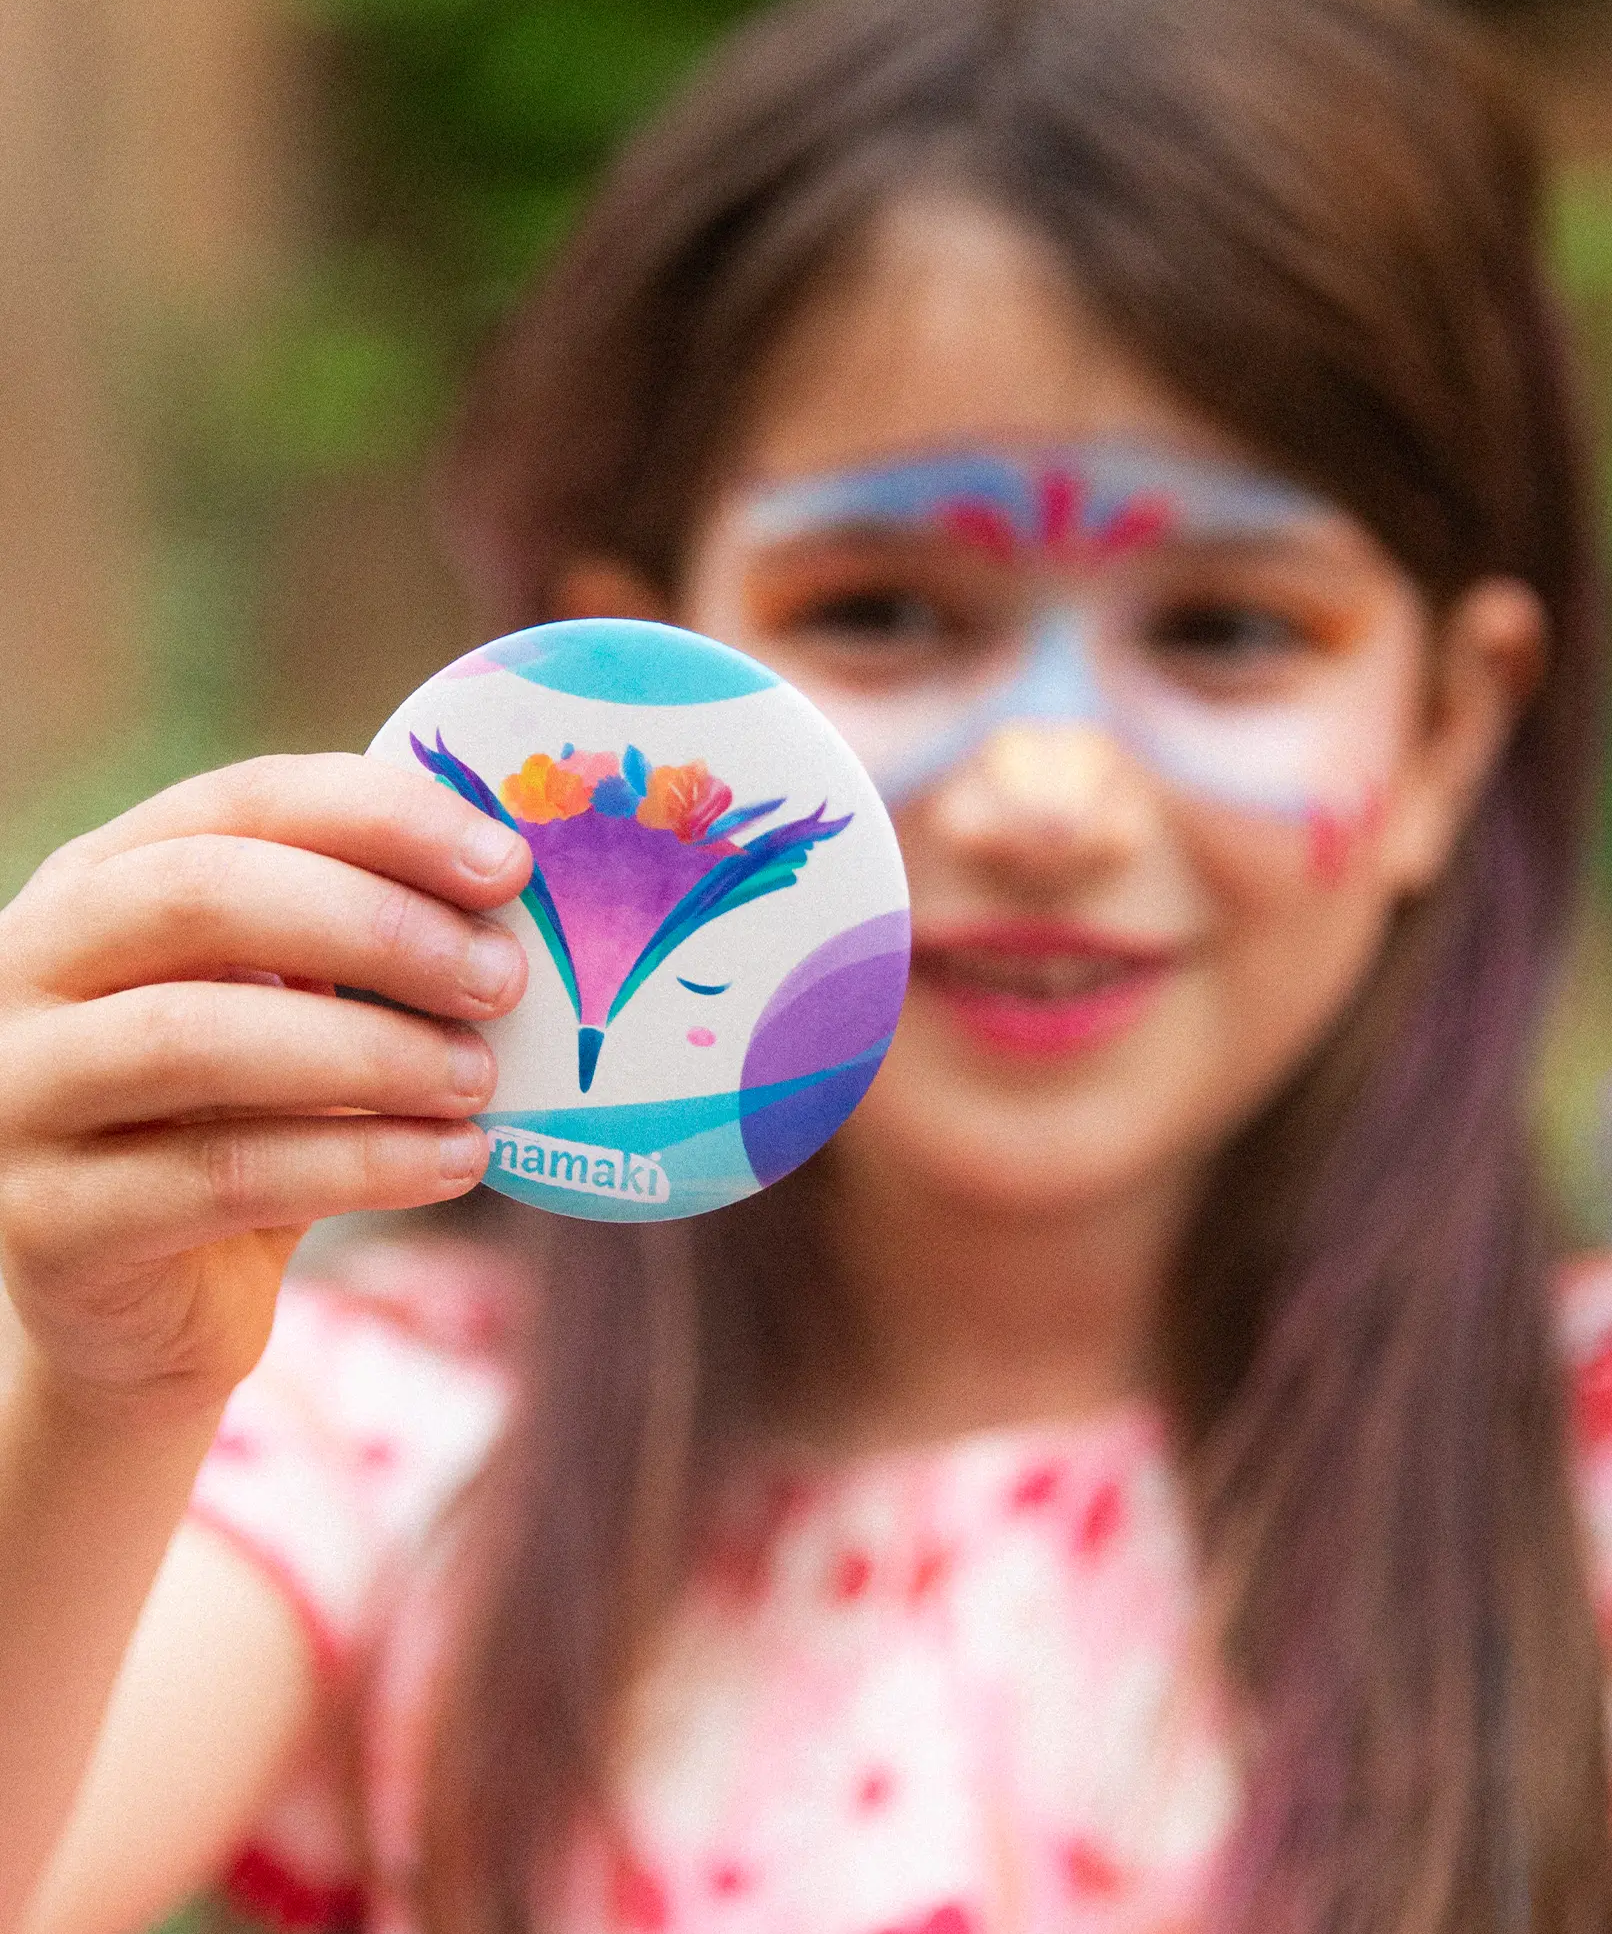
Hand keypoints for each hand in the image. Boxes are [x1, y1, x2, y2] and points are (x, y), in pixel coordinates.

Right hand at [0, 753, 531, 1416]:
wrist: (138, 1314)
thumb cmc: (239, 1127)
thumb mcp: (286, 1012)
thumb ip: (355, 943)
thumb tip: (512, 884)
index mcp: (99, 882)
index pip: (239, 803)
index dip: (381, 818)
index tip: (508, 865)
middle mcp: (28, 965)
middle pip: (201, 897)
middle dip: (377, 928)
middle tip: (501, 978)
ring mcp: (19, 1094)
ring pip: (200, 1038)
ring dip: (372, 1052)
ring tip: (479, 1079)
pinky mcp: (50, 1223)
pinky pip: (221, 1176)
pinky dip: (361, 1163)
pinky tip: (456, 1162)